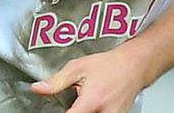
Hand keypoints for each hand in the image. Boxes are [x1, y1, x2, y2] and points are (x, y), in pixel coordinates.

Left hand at [31, 48, 146, 112]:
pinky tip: (95, 104)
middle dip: (75, 111)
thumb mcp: (79, 67)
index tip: (57, 110)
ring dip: (85, 112)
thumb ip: (56, 81)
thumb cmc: (110, 64)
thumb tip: (37, 88)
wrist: (136, 65)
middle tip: (77, 101)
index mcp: (91, 102)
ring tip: (86, 101)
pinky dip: (94, 112)